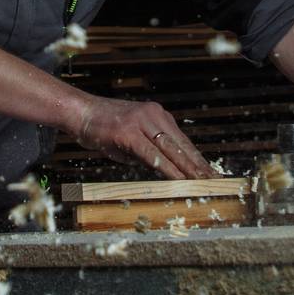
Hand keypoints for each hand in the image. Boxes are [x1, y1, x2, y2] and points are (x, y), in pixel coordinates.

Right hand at [74, 95, 213, 178]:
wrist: (79, 111)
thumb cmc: (103, 127)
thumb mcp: (131, 138)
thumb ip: (148, 152)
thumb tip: (165, 170)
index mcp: (157, 115)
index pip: (182, 140)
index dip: (197, 158)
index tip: (210, 173)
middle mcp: (153, 115)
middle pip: (181, 145)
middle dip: (199, 165)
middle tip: (215, 181)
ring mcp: (141, 122)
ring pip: (171, 149)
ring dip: (188, 168)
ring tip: (202, 183)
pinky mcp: (128, 132)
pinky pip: (152, 154)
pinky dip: (167, 168)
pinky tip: (178, 179)